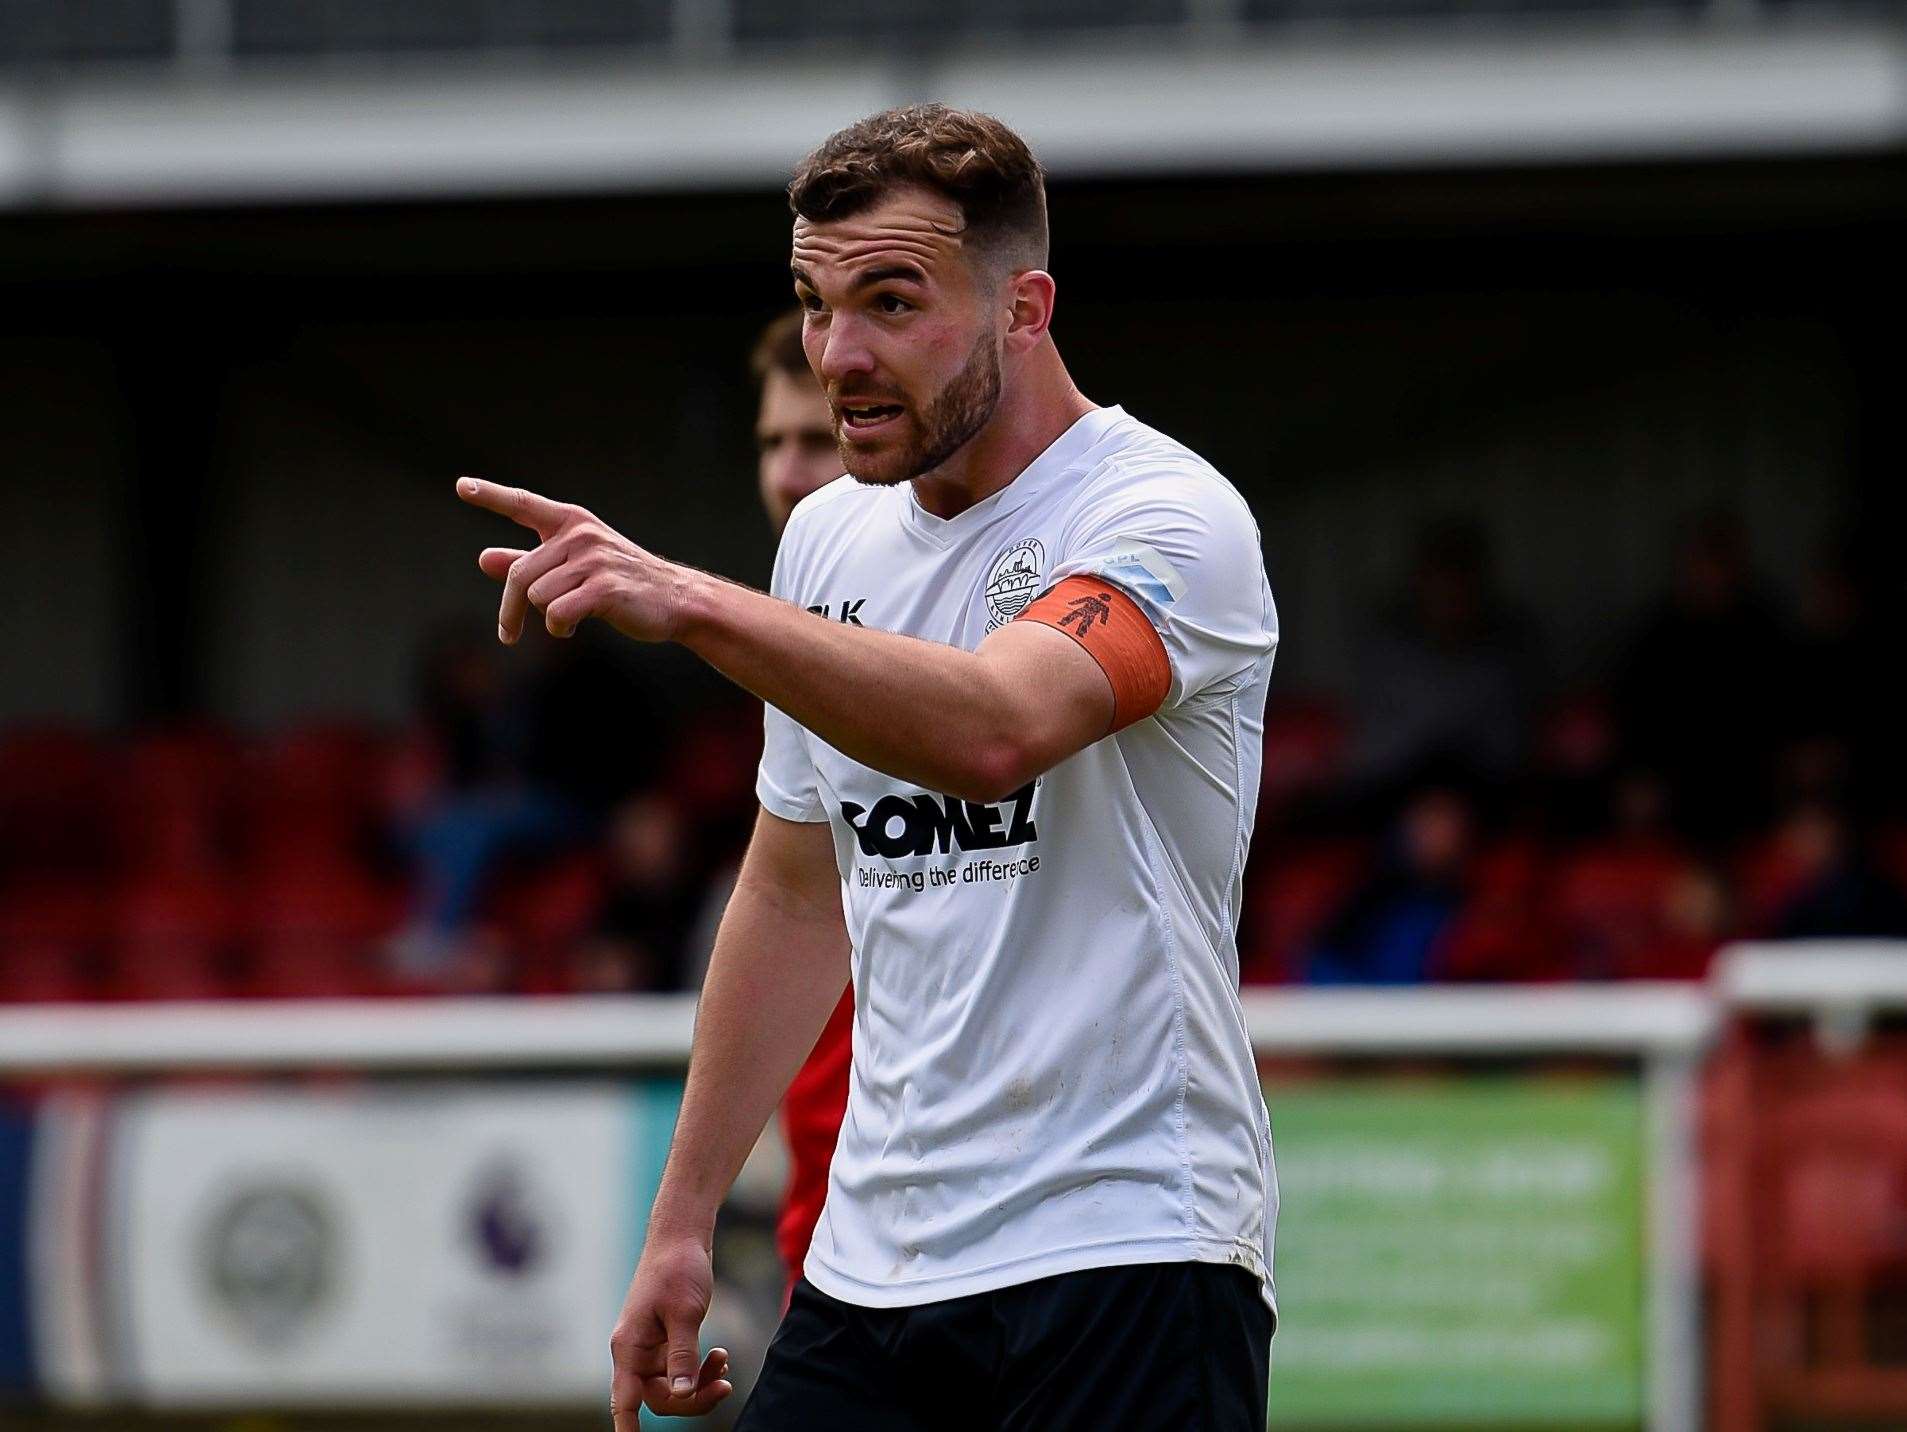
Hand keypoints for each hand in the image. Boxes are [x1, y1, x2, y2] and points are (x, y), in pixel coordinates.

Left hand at [457, 477, 690, 644]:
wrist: (676, 599)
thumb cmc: (622, 582)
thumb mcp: (573, 567)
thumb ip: (529, 562)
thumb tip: (484, 558)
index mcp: (571, 523)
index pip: (523, 504)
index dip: (491, 496)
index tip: (462, 487)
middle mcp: (581, 535)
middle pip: (521, 575)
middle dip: (510, 610)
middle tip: (507, 634)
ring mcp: (595, 560)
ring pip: (539, 597)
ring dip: (546, 618)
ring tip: (568, 619)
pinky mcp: (605, 588)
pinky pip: (558, 614)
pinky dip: (559, 628)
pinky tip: (574, 628)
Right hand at [610, 1234, 732, 1427]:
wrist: (682, 1236)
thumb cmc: (677, 1268)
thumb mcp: (684, 1312)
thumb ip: (683, 1356)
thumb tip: (682, 1394)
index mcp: (630, 1347)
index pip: (625, 1401)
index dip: (628, 1429)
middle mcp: (636, 1351)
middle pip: (660, 1398)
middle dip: (693, 1398)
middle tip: (725, 1385)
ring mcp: (652, 1347)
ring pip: (674, 1386)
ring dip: (701, 1383)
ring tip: (725, 1363)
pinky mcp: (667, 1339)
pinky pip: (682, 1369)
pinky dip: (701, 1368)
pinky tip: (719, 1356)